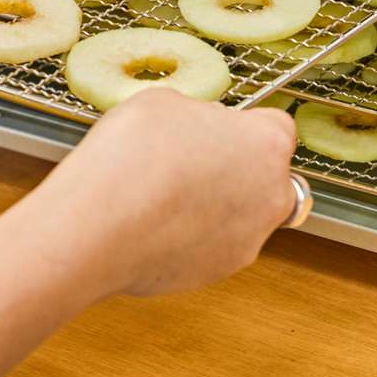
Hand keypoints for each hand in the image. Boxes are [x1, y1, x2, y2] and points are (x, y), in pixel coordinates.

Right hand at [39, 88, 298, 297]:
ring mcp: (247, 240)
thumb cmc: (133, 157)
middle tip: (194, 162)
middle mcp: (270, 196)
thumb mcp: (163, 103)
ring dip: (215, 207)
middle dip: (238, 171)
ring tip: (165, 196)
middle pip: (267, 178)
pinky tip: (155, 225)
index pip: (276, 129)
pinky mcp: (216, 273)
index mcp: (267, 144)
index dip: (244, 127)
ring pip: (242, 218)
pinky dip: (191, 238)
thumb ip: (196, 116)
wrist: (99, 226)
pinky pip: (212, 248)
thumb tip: (196, 129)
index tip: (221, 129)